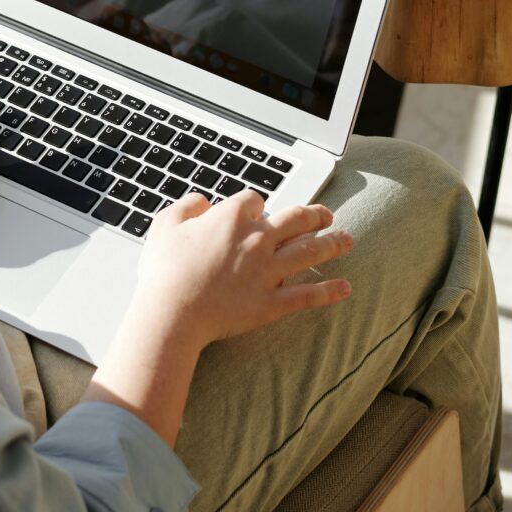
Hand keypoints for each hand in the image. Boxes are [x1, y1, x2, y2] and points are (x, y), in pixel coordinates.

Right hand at [135, 190, 352, 350]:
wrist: (172, 311)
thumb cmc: (164, 269)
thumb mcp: (165, 224)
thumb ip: (186, 206)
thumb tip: (203, 201)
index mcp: (231, 218)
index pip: (254, 200)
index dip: (255, 204)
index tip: (255, 210)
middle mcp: (257, 240)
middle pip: (295, 219)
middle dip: (313, 215)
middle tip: (325, 214)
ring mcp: (269, 272)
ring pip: (310, 252)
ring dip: (332, 243)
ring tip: (347, 239)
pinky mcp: (273, 303)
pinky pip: (308, 295)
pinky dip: (329, 291)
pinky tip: (345, 287)